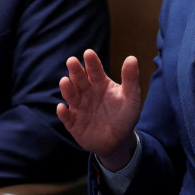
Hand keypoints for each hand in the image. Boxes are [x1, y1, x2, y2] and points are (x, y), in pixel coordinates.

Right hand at [57, 49, 141, 170]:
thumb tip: (132, 58)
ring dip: (67, 88)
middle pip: (79, 79)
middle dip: (75, 71)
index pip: (94, 69)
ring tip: (65, 81)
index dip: (91, 62)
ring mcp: (79, 107)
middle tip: (71, 61)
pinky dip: (63, 113)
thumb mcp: (131, 97)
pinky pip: (67, 117)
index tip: (88, 53)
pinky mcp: (74, 123)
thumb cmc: (125, 115)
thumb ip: (130, 79)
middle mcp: (87, 92)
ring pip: (70, 95)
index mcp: (100, 82)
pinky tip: (62, 108)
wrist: (119, 140)